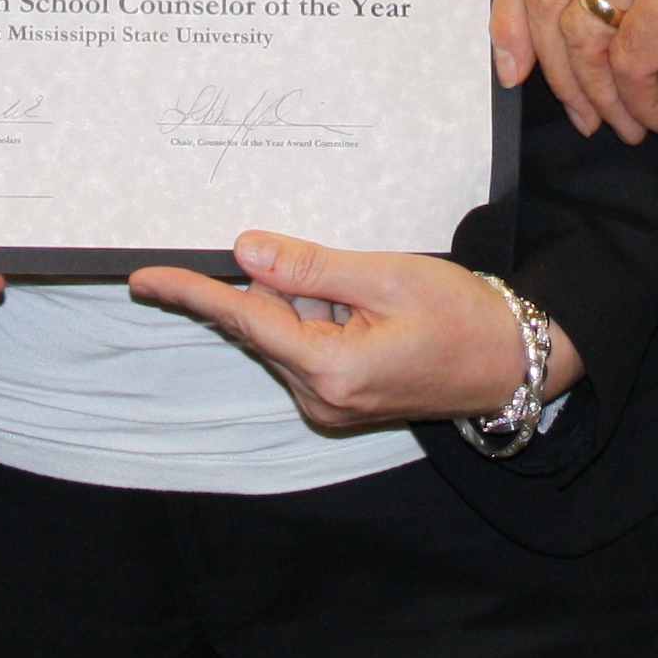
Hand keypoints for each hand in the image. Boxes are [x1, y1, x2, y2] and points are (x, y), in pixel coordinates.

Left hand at [128, 234, 580, 433]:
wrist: (512, 361)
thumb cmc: (463, 316)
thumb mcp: (386, 277)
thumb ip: (312, 267)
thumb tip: (246, 252)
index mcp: (331, 369)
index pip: (245, 320)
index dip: (192, 293)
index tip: (145, 279)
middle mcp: (321, 398)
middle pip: (265, 325)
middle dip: (282, 285)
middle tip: (336, 268)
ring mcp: (330, 405)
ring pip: (285, 335)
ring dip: (308, 302)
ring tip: (371, 292)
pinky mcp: (340, 401)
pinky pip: (305, 348)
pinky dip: (318, 319)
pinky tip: (361, 308)